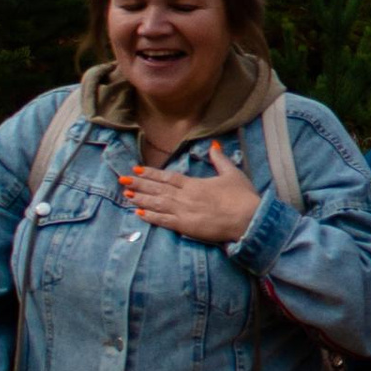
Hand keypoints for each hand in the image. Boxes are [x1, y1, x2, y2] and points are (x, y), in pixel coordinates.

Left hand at [122, 139, 263, 246]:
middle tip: (122, 179)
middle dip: (140, 184)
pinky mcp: (186, 226)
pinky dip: (150, 217)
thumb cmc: (242, 197)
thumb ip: (220, 160)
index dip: (151, 173)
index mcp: (195, 183)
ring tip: (126, 194)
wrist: (248, 218)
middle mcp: (185, 196)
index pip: (168, 177)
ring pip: (157, 203)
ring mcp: (184, 211)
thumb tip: (213, 144)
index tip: (137, 169)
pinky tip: (138, 213)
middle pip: (158, 189)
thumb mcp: (232, 174)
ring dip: (141, 198)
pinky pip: (163, 220)